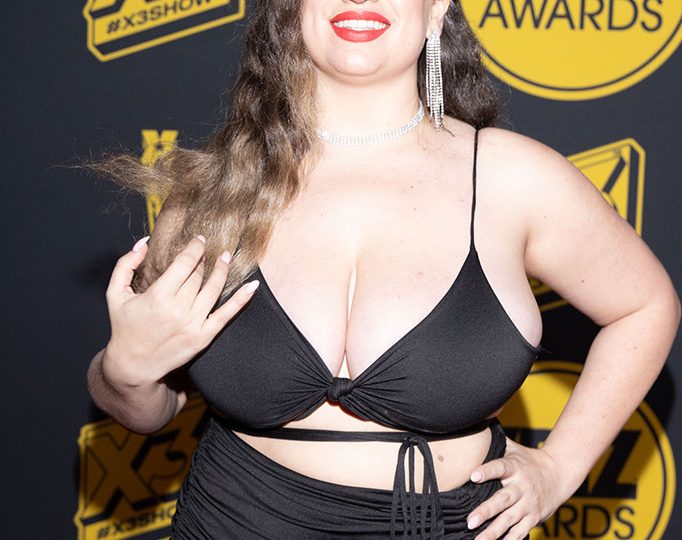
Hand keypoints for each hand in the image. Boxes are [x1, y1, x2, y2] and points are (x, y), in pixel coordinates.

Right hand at [103, 234, 259, 387]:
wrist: (134, 364)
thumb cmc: (124, 326)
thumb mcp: (115, 293)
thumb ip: (126, 264)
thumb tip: (144, 241)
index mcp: (158, 296)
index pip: (185, 264)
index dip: (195, 248)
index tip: (200, 239)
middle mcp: (178, 309)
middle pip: (198, 276)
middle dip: (204, 260)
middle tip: (208, 250)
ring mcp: (193, 324)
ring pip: (214, 289)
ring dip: (222, 270)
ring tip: (227, 257)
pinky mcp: (203, 337)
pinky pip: (227, 314)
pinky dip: (241, 299)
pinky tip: (252, 286)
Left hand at [465, 435, 577, 538]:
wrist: (559, 474)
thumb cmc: (528, 459)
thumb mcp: (513, 447)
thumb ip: (494, 441)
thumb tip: (475, 423)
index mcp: (514, 467)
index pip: (499, 467)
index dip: (487, 471)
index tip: (473, 475)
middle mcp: (521, 487)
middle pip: (503, 500)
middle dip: (486, 511)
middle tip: (470, 520)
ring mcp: (528, 504)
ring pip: (510, 520)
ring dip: (493, 532)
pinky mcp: (533, 518)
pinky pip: (520, 532)